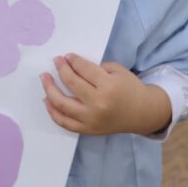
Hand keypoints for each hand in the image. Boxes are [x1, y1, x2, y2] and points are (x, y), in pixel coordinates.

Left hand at [40, 54, 171, 135]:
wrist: (142, 113)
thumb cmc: (130, 88)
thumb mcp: (117, 71)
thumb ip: (95, 69)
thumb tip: (72, 66)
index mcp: (108, 86)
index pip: (83, 69)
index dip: (73, 61)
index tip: (67, 56)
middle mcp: (98, 103)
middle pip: (71, 83)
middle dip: (61, 69)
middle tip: (56, 61)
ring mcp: (91, 119)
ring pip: (62, 104)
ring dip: (49, 89)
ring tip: (44, 78)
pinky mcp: (88, 130)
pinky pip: (65, 122)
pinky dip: (53, 112)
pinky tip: (47, 100)